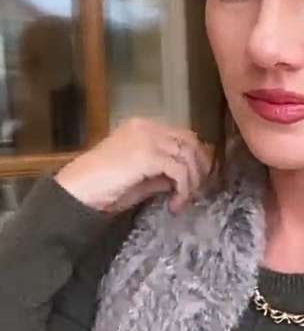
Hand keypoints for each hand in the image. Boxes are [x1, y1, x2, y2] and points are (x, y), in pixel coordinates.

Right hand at [55, 118, 212, 214]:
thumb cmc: (102, 186)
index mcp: (143, 126)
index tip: (198, 180)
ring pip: (187, 155)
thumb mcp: (139, 177)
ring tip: (182, 201)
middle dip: (200, 167)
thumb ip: (161, 172)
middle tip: (198, 191)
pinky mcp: (147, 155)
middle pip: (190, 141)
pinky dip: (183, 188)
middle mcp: (147, 127)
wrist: (77, 190)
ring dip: (192, 181)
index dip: (195, 157)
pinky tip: (174, 204)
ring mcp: (147, 138)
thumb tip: (183, 177)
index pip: (182, 135)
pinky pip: (178, 170)